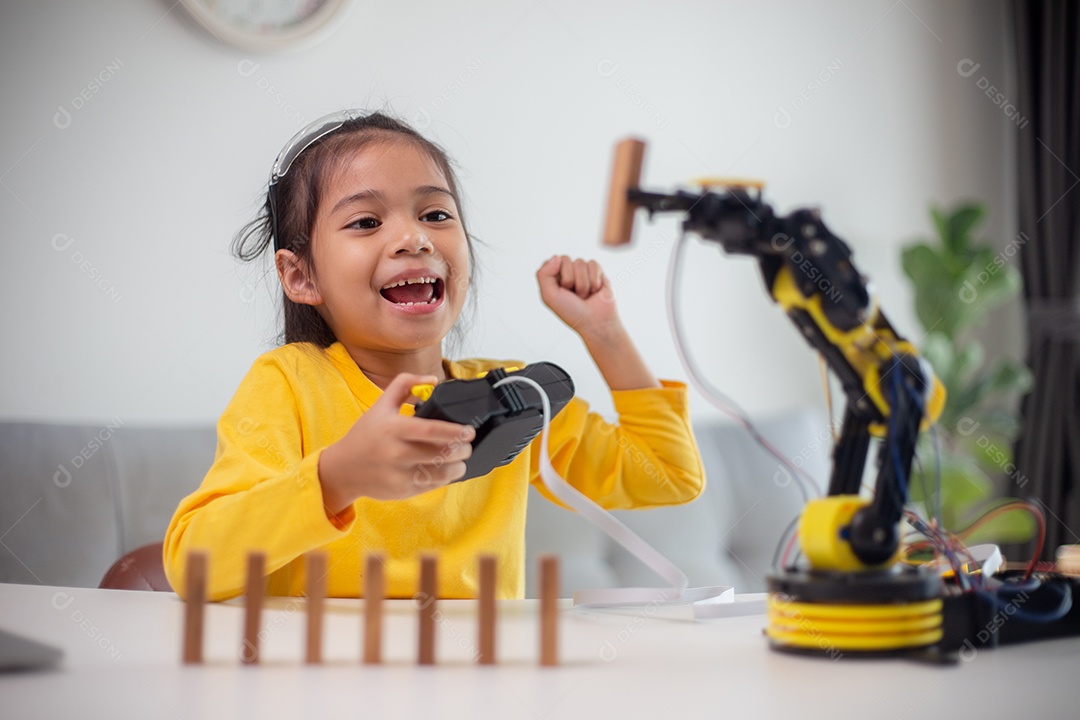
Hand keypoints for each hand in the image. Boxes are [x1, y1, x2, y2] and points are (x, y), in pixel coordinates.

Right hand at [318, 373, 474, 513]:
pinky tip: (447, 470)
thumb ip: (405, 384)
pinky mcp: (403, 491)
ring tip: (461, 459)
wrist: (342, 469)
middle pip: (441, 453)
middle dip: (462, 450)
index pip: (431, 430)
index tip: (469, 431)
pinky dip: (445, 478)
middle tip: (467, 446)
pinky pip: (432, 485)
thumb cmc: (365, 435)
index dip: (455, 431)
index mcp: (393, 428)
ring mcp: (400, 474)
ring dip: (458, 466)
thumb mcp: (380, 405)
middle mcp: (396, 453)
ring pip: (441, 473)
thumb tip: (434, 379)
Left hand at [536, 255, 620, 340]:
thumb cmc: (572, 312)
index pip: (551, 262)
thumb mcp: (549, 296)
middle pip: (565, 259)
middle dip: (569, 279)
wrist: (596, 322)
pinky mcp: (597, 271)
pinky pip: (593, 264)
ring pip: (580, 262)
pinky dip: (594, 280)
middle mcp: (567, 272)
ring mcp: (582, 271)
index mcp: (554, 277)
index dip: (557, 276)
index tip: (561, 291)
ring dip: (582, 283)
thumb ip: (544, 274)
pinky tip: (595, 290)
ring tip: (585, 295)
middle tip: (574, 295)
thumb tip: (556, 257)